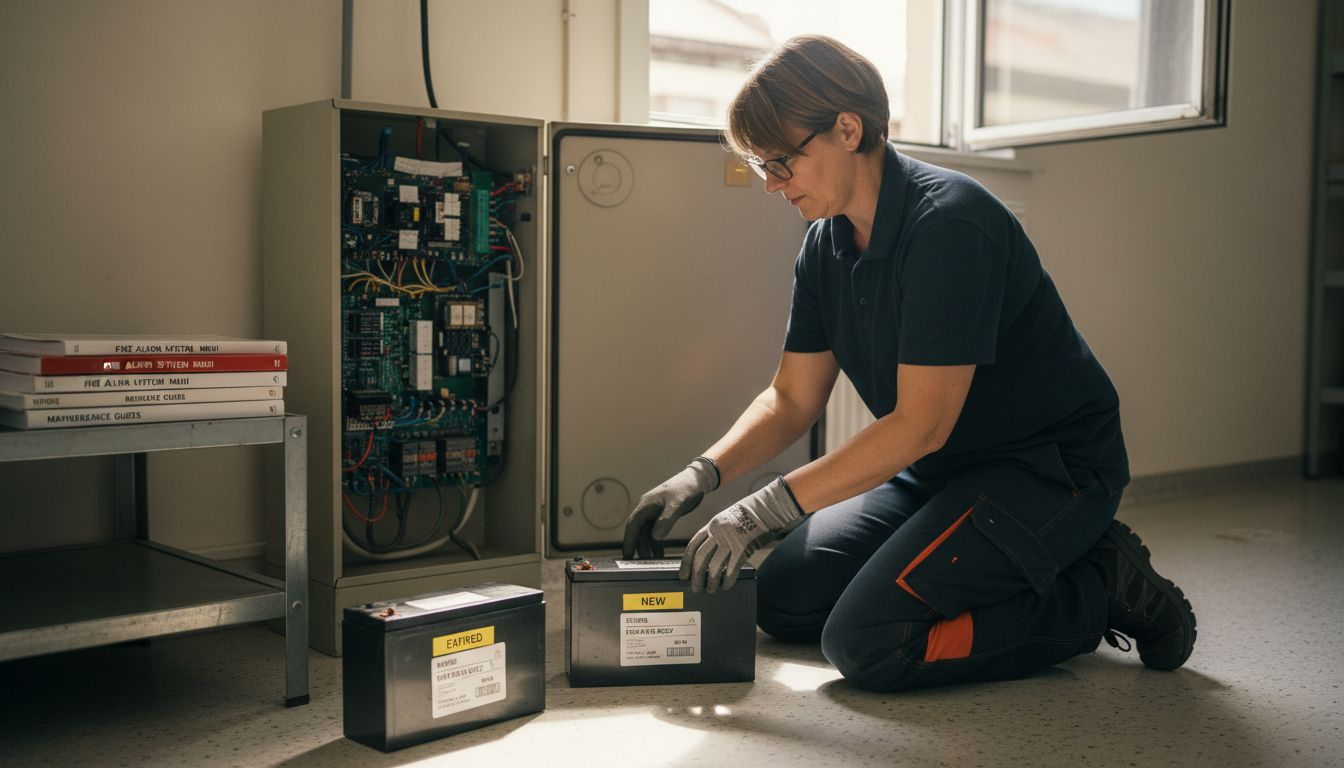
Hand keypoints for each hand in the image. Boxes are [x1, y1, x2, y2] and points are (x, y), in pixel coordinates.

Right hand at [621, 457, 719, 558]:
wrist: (696, 480)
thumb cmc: (685, 489)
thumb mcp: (677, 504)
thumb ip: (666, 521)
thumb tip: (655, 537)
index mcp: (646, 505)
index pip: (632, 525)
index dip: (629, 541)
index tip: (627, 556)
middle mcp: (647, 509)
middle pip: (638, 531)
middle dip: (639, 547)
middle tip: (643, 563)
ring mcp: (653, 512)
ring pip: (646, 532)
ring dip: (648, 546)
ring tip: (653, 560)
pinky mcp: (661, 514)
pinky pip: (654, 531)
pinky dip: (656, 542)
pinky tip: (660, 552)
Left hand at [681, 477, 802, 592]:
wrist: (767, 506)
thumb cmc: (750, 513)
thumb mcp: (727, 519)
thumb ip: (718, 533)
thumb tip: (711, 552)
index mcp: (712, 525)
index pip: (693, 546)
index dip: (686, 562)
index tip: (683, 574)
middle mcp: (718, 533)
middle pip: (700, 558)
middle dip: (696, 575)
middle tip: (695, 587)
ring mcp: (730, 540)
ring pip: (714, 566)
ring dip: (711, 581)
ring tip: (710, 589)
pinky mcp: (743, 548)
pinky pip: (732, 568)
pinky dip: (728, 580)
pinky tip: (726, 586)